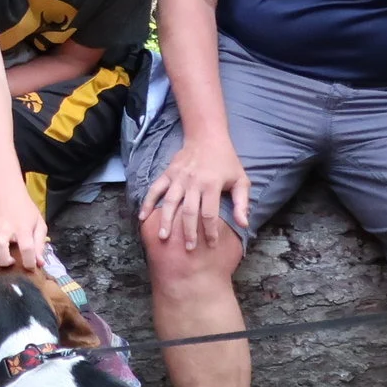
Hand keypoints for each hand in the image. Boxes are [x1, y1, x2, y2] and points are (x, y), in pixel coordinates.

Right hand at [0, 187, 48, 273]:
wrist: (3, 190)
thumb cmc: (24, 209)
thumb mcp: (38, 223)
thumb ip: (39, 243)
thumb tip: (39, 264)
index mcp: (22, 227)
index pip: (27, 247)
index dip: (29, 262)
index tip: (30, 268)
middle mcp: (3, 228)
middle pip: (0, 245)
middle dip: (4, 260)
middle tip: (11, 263)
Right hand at [140, 131, 251, 251]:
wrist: (207, 137)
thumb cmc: (226, 161)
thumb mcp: (241, 180)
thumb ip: (242, 203)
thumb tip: (244, 224)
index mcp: (212, 185)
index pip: (209, 213)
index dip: (210, 231)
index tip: (210, 245)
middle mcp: (193, 182)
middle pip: (188, 211)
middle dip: (188, 231)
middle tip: (188, 249)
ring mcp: (178, 178)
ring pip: (169, 202)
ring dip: (166, 220)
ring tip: (163, 237)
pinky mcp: (168, 173)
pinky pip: (155, 189)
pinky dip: (147, 202)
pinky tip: (142, 217)